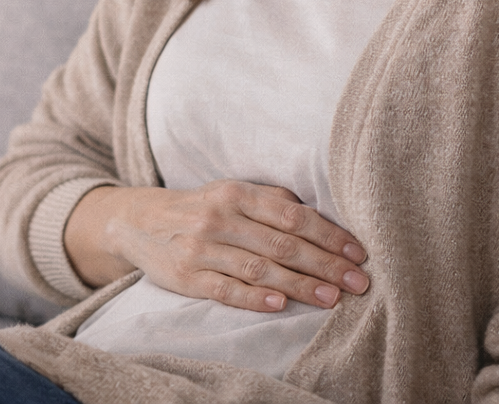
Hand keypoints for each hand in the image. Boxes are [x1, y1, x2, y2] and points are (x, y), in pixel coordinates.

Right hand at [63, 181, 368, 311]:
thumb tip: (320, 214)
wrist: (140, 221)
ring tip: (332, 298)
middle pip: (281, 243)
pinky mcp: (187, 276)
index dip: (327, 233)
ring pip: (258, 268)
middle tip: (358, 281)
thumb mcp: (232, 192)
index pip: (291, 213)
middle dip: (324, 263)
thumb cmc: (201, 208)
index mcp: (237, 192)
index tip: (357, 252)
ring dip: (299, 285)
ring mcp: (202, 247)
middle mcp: (220, 216)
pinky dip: (253, 298)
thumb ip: (271, 200)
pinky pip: (225, 289)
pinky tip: (279, 306)